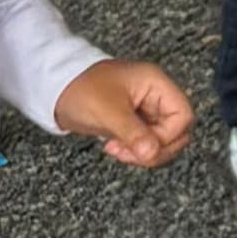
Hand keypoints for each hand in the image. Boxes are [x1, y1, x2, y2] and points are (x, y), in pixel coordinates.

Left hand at [53, 58, 193, 166]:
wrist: (54, 88)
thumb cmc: (80, 89)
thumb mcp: (108, 112)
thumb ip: (133, 133)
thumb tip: (152, 153)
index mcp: (156, 84)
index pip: (182, 115)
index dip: (167, 136)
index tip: (144, 145)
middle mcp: (155, 95)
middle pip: (177, 130)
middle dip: (156, 147)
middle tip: (131, 153)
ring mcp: (144, 109)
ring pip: (162, 138)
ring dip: (145, 151)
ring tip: (118, 150)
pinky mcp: (133, 120)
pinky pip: (146, 140)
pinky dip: (134, 150)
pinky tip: (114, 147)